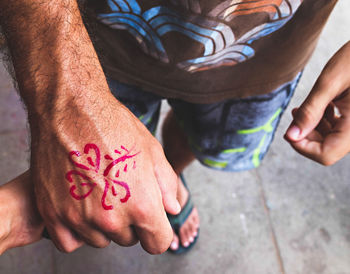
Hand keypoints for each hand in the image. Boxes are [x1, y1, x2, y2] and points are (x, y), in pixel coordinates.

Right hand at [0, 0, 178, 253]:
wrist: (70, 110)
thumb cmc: (113, 125)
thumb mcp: (152, 151)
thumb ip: (167, 186)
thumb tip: (173, 209)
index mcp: (141, 205)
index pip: (158, 243)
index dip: (158, 232)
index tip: (153, 221)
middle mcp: (110, 218)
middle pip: (129, 239)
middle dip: (131, 222)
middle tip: (122, 192)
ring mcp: (79, 218)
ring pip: (101, 240)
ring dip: (104, 225)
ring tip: (99, 193)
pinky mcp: (53, 214)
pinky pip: (70, 242)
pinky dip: (77, 230)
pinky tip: (80, 208)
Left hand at [285, 41, 349, 164]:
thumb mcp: (330, 82)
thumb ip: (310, 111)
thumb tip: (291, 136)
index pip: (326, 154)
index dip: (302, 147)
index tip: (288, 131)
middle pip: (327, 148)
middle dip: (306, 134)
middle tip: (295, 114)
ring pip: (332, 139)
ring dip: (313, 127)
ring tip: (303, 108)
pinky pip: (340, 128)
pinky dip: (324, 121)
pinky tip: (320, 106)